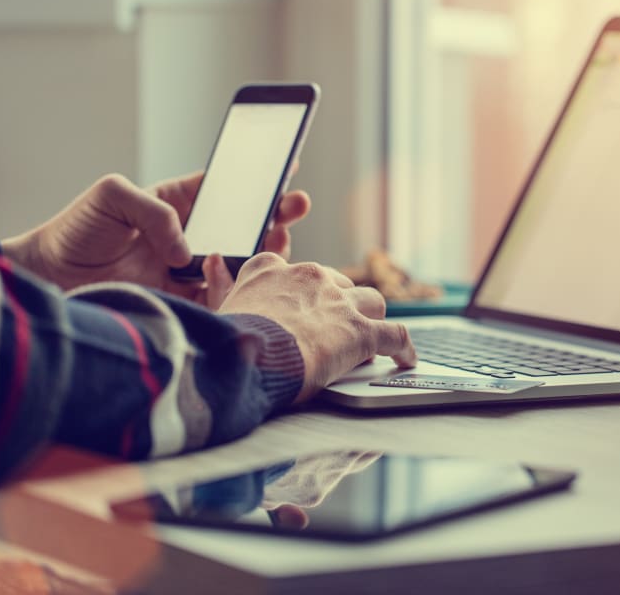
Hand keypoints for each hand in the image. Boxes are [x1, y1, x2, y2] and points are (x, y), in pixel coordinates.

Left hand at [0, 172, 310, 307]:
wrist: (51, 280)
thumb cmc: (77, 230)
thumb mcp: (112, 196)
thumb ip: (155, 211)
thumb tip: (186, 251)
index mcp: (177, 204)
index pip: (225, 189)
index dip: (255, 179)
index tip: (286, 167)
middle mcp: (189, 236)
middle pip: (244, 225)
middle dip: (275, 213)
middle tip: (296, 205)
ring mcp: (188, 270)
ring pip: (241, 262)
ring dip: (265, 251)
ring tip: (279, 238)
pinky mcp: (183, 302)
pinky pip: (219, 297)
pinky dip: (233, 289)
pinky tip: (239, 274)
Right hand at [216, 253, 416, 402]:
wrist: (243, 358)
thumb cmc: (224, 340)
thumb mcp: (219, 307)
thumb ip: (221, 285)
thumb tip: (214, 261)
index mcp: (271, 269)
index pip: (292, 271)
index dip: (300, 291)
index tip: (300, 306)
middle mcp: (309, 277)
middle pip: (336, 284)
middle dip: (337, 305)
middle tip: (331, 330)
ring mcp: (338, 302)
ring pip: (370, 300)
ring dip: (370, 317)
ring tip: (370, 336)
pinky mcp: (360, 331)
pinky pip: (395, 335)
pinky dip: (403, 347)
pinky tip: (406, 358)